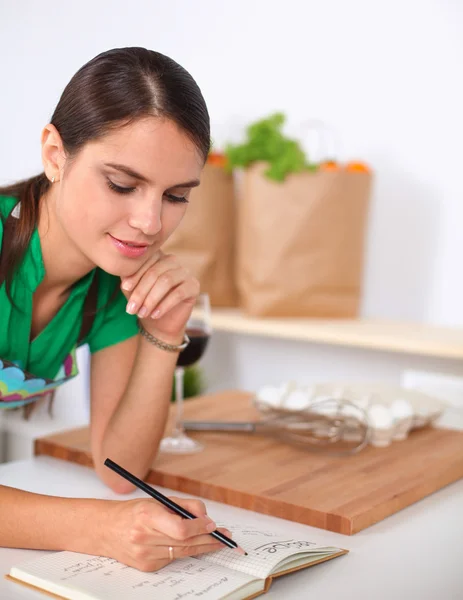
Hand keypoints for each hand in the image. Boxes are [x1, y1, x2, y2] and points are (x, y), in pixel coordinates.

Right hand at [101, 496, 231, 571]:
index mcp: (148, 516)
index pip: (181, 528)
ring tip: (217, 542)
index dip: (200, 528)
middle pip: (185, 543)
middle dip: (209, 540)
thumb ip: (184, 505)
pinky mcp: (147, 566)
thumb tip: (206, 517)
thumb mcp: (158, 500)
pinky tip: (190, 545)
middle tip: (225, 537)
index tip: (213, 524)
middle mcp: (144, 538)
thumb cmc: (134, 512)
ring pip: (182, 553)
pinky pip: (172, 559)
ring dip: (202, 547)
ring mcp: (145, 555)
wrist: (106, 529)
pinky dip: (183, 551)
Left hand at [121, 251, 199, 339]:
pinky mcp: (193, 286)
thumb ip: (129, 280)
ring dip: (151, 299)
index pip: (146, 261)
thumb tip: (125, 278)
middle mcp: (172, 261)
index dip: (136, 274)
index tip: (125, 287)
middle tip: (131, 308)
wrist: (160, 323)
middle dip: (141, 291)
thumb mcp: (133, 291)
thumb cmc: (145, 302)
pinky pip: (179, 293)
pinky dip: (164, 305)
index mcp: (157, 257)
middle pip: (155, 272)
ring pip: (166, 281)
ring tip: (142, 313)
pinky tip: (155, 315)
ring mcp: (185, 272)